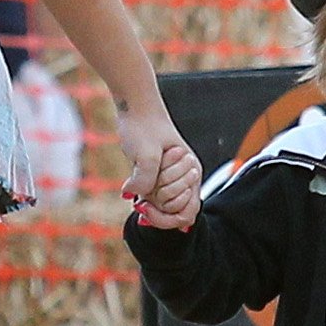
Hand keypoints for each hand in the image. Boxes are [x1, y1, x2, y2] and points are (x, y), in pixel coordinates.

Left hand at [118, 107, 201, 231]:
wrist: (135, 109)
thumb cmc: (144, 126)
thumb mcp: (146, 155)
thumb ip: (145, 181)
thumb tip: (132, 196)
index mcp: (193, 171)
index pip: (187, 214)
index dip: (165, 216)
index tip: (143, 205)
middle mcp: (186, 177)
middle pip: (173, 210)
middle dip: (156, 199)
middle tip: (146, 177)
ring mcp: (172, 177)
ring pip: (162, 204)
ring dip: (149, 194)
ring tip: (141, 173)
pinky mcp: (158, 175)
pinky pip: (152, 197)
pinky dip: (141, 193)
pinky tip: (132, 183)